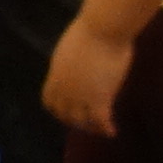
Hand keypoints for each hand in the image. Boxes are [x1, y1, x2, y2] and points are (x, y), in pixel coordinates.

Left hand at [42, 13, 132, 136]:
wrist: (102, 30)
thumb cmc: (90, 31)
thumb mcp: (70, 49)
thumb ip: (70, 63)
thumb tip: (75, 65)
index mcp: (55, 76)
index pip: (49, 102)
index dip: (58, 109)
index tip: (67, 111)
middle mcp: (64, 90)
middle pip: (65, 115)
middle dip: (74, 121)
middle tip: (86, 123)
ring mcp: (80, 97)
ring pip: (82, 121)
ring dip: (90, 127)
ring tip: (99, 129)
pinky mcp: (99, 100)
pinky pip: (101, 121)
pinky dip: (106, 128)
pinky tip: (112, 132)